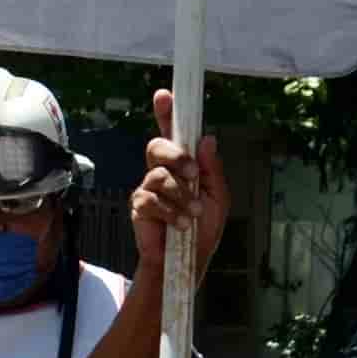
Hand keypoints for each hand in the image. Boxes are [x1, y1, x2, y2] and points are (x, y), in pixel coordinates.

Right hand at [129, 87, 230, 274]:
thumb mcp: (218, 198)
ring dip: (181, 195)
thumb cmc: (202, 230)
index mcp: (182, 165)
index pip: (172, 133)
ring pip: (158, 175)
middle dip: (176, 156)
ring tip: (193, 214)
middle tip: (192, 174)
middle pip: (157, 146)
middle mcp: (162, 171)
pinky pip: (151, 199)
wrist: (187, 263)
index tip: (163, 95)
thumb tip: (207, 139)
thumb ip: (212, 170)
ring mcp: (148, 188)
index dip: (166, 113)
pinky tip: (180, 224)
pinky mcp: (139, 207)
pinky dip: (171, 212)